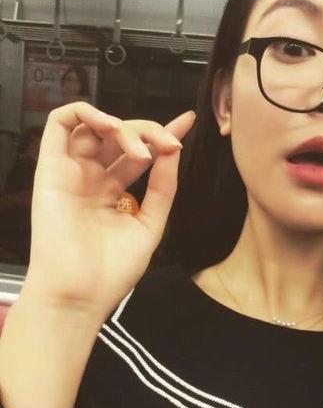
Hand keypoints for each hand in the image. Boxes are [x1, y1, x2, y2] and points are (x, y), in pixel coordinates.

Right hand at [21, 102, 195, 320]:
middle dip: (150, 132)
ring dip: (123, 126)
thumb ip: (163, 187)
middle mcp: (93, 178)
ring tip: (142, 149)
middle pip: (121, 137)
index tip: (188, 121)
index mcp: (114, 192)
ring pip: (95, 126)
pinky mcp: (50, 168)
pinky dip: (84, 112)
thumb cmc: (113, 269)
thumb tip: (173, 151)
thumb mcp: (150, 224)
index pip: (140, 153)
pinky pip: (58, 124)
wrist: (81, 295)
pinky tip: (109, 124)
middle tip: (170, 145)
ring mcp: (72, 172)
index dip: (162, 134)